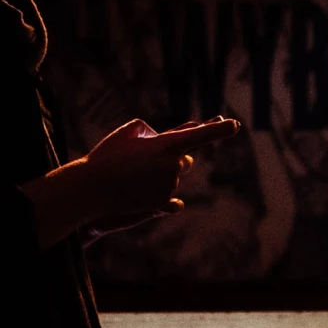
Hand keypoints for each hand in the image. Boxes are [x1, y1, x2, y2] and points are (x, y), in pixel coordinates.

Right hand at [81, 117, 240, 223]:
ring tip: (131, 173)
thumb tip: (162, 139)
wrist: (92, 188)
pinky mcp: (161, 202)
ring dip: (157, 173)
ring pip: (172, 176)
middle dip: (172, 157)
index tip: (235, 125)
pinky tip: (136, 187)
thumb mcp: (129, 131)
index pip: (200, 135)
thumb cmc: (108, 155)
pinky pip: (167, 193)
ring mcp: (168, 186)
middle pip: (184, 159)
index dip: (219, 129)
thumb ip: (151, 131)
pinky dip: (154, 188)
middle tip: (147, 157)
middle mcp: (173, 166)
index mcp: (167, 145)